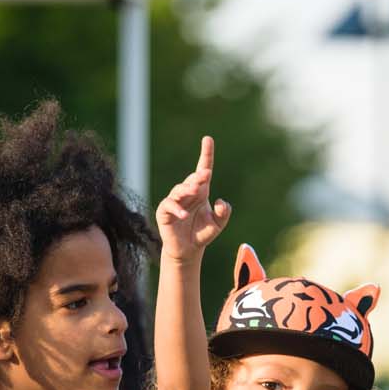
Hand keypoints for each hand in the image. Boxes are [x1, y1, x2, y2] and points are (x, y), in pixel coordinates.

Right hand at [156, 136, 231, 261]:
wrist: (188, 250)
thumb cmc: (202, 233)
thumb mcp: (218, 224)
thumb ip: (224, 213)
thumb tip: (220, 201)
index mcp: (201, 191)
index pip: (203, 169)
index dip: (206, 154)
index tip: (208, 139)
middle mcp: (187, 193)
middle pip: (192, 179)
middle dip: (199, 176)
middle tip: (206, 175)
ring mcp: (175, 201)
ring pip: (179, 190)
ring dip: (187, 189)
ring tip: (196, 192)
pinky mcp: (164, 212)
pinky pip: (169, 206)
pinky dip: (176, 209)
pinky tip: (184, 214)